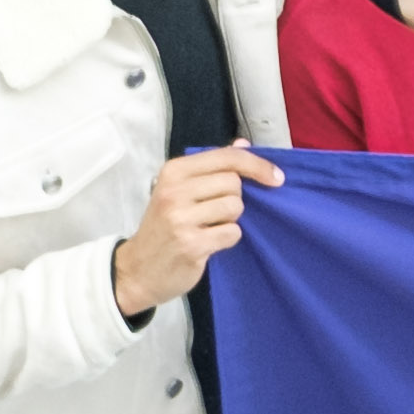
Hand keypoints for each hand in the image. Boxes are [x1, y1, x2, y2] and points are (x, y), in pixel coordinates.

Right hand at [113, 145, 281, 313]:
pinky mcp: (191, 244)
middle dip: (234, 199)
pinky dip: (227, 238)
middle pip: (234, 183)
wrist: (137, 270)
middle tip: (213, 213)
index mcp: (173, 171)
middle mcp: (174, 191)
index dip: (257, 165)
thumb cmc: (163, 227)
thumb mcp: (178, 190)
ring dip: (230, 220)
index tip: (276, 177)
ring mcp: (181, 218)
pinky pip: (232, 233)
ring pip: (235, 207)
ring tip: (208, 227)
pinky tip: (209, 243)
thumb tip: (243, 143)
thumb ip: (211, 168)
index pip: (226, 157)